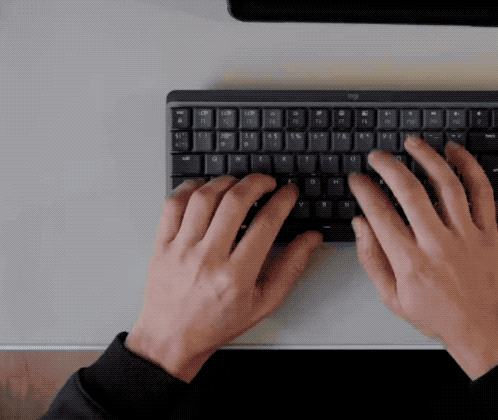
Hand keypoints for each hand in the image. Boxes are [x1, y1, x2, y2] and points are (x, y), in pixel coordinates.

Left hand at [126, 174, 321, 382]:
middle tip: (267, 181)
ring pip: (204, 198)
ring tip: (237, 183)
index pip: (266, 224)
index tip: (289, 192)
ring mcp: (182, 250)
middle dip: (257, 183)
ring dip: (225, 182)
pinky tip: (203, 188)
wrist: (171, 339)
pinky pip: (173, 205)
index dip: (282, 201)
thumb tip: (311, 239)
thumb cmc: (217, 324)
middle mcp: (208, 259)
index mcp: (236, 275)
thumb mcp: (264, 303)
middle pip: (235, 202)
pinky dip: (190, 189)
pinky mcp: (162, 245)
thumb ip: (290, 267)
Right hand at [348, 136, 497, 379]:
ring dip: (427, 158)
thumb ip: (373, 260)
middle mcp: (438, 244)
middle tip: (378, 156)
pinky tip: (456, 153)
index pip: (380, 214)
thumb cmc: (440, 317)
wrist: (485, 331)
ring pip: (446, 184)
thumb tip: (361, 226)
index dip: (364, 190)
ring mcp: (466, 236)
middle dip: (389, 167)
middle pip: (409, 192)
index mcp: (411, 262)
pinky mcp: (489, 233)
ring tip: (413, 143)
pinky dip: (470, 168)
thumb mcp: (394, 299)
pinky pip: (482, 192)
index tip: (358, 179)